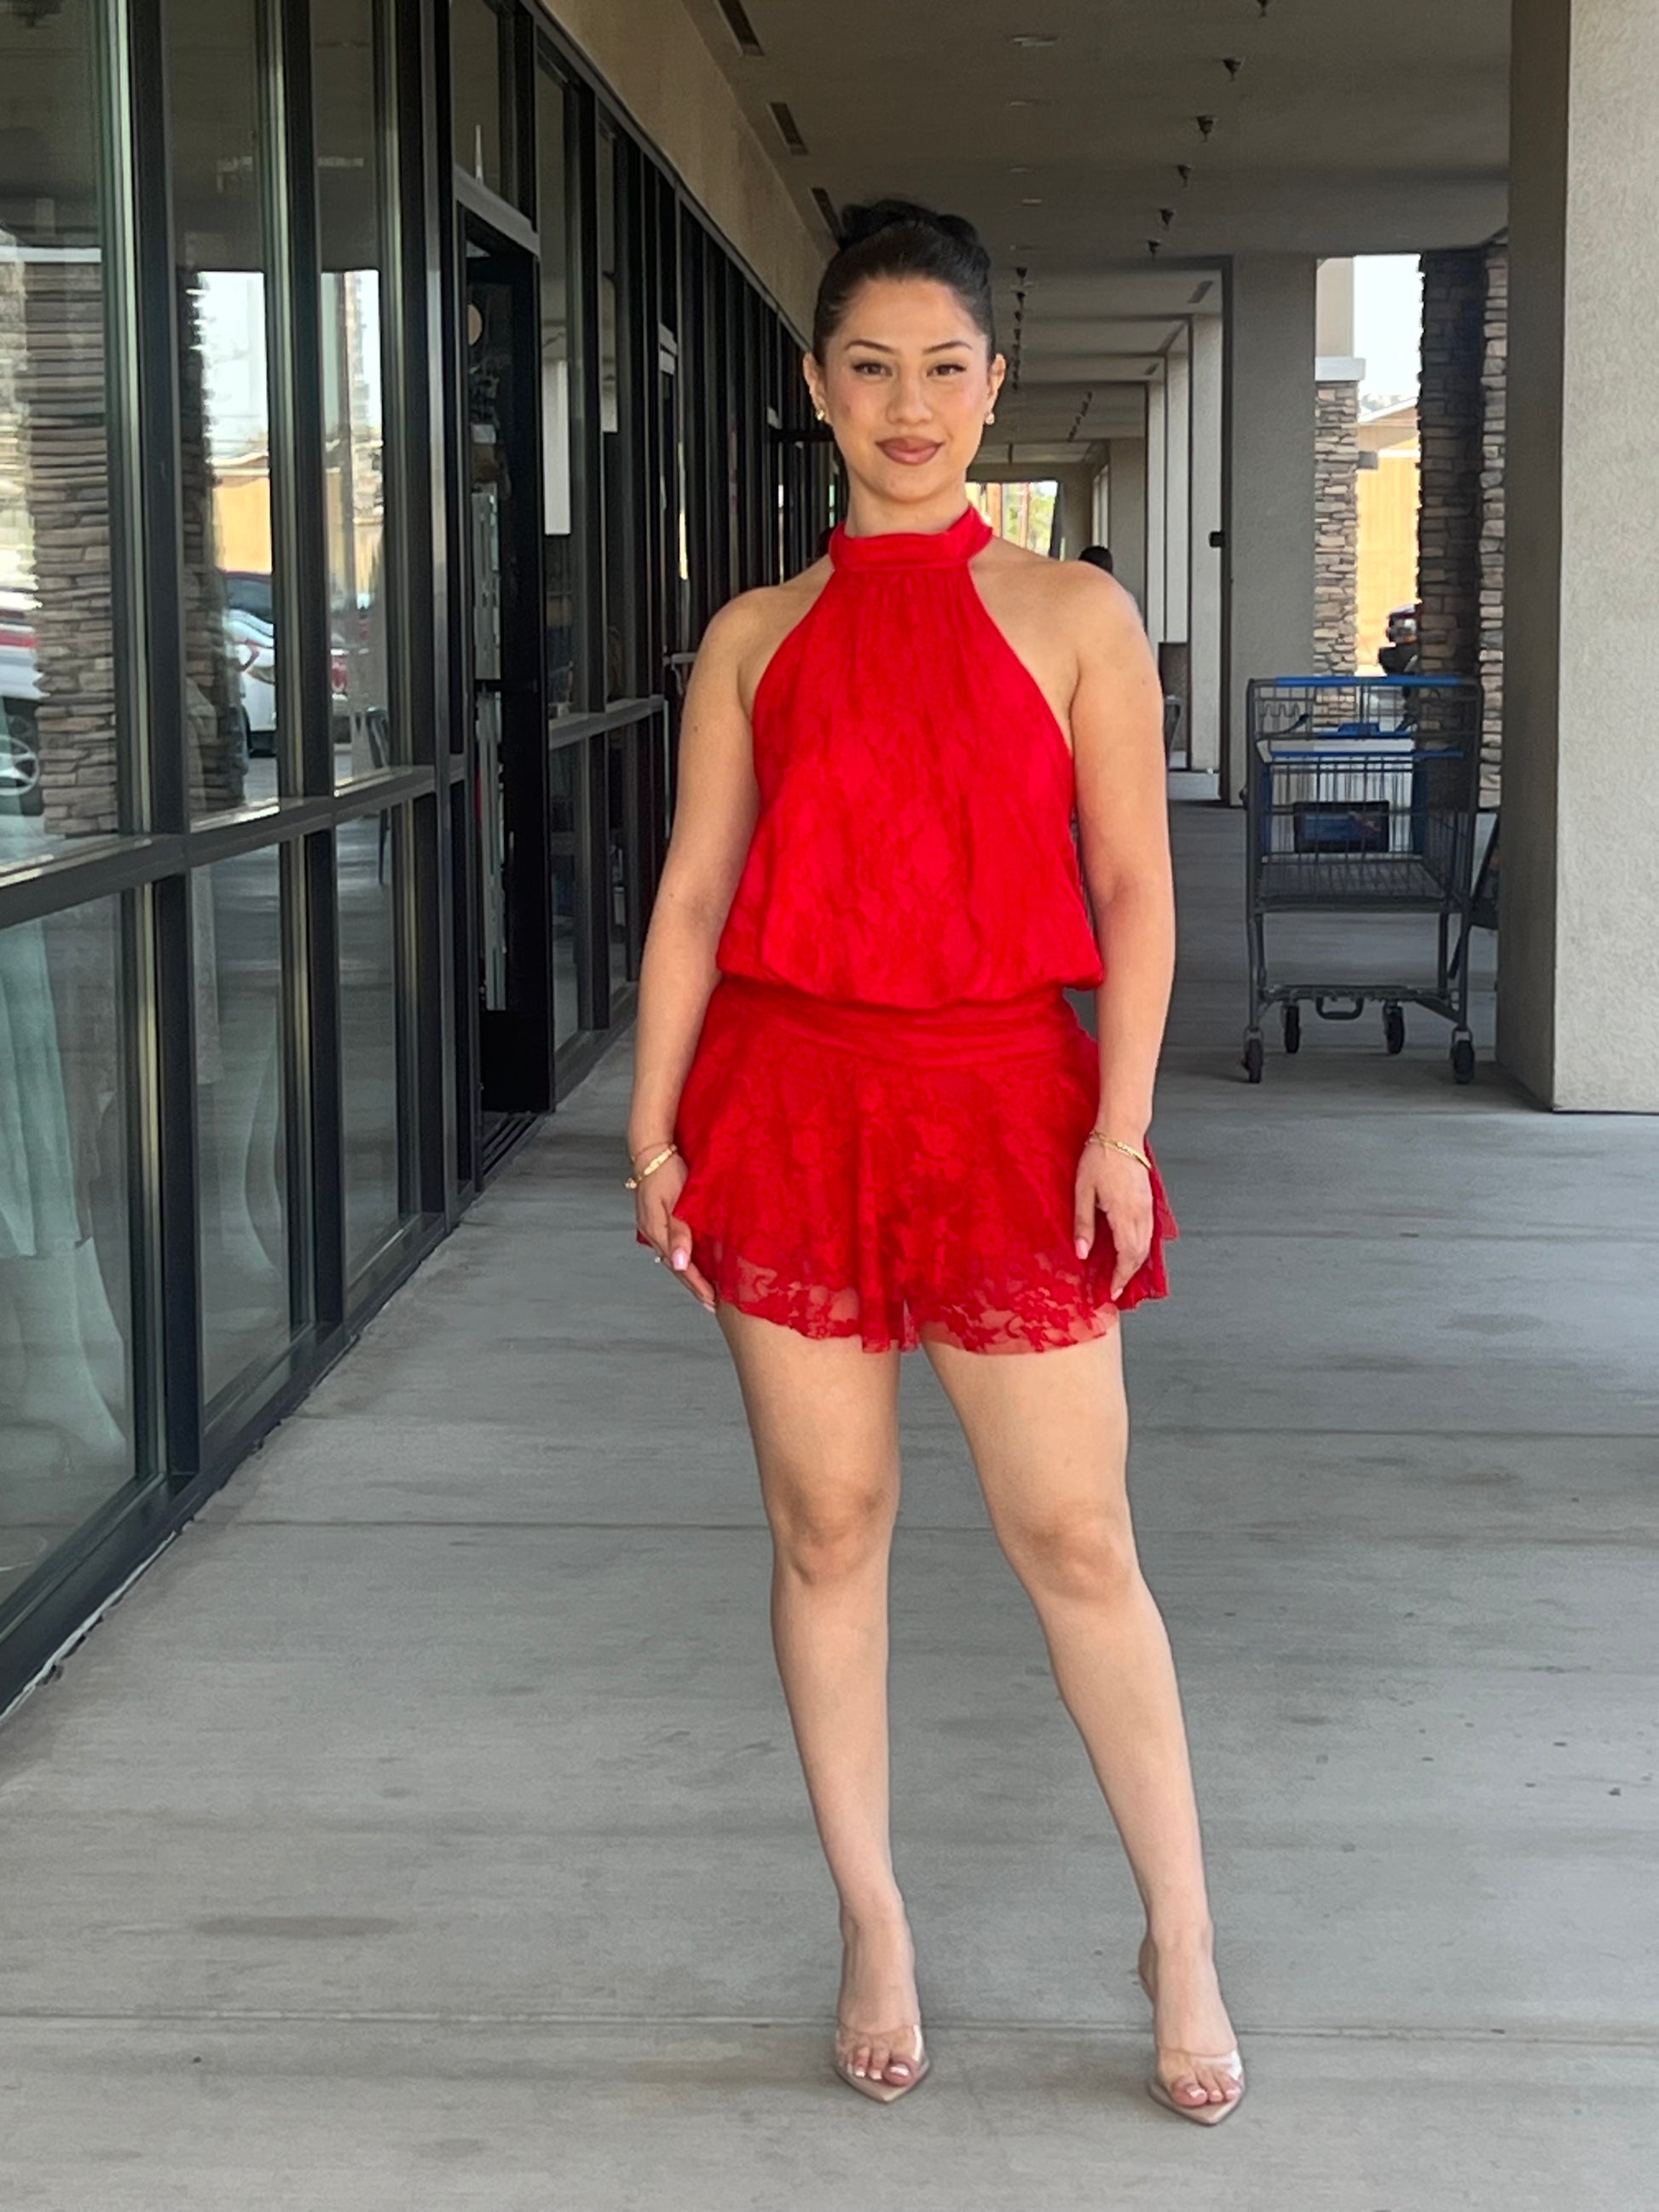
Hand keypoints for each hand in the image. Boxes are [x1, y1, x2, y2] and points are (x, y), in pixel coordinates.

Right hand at [634, 1153, 716, 1312]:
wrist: (652, 1152)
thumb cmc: (666, 1171)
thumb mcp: (675, 1201)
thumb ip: (679, 1232)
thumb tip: (679, 1264)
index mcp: (656, 1230)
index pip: (680, 1266)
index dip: (697, 1284)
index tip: (712, 1300)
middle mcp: (653, 1233)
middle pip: (675, 1267)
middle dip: (694, 1286)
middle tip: (711, 1303)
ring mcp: (653, 1228)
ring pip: (673, 1259)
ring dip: (688, 1276)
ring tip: (704, 1291)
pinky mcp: (657, 1221)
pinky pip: (671, 1248)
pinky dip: (683, 1260)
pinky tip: (691, 1265)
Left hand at [1073, 1140, 1153, 1301]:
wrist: (1121, 1134)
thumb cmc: (1099, 1157)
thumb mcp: (1083, 1192)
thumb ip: (1084, 1225)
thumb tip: (1082, 1253)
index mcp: (1123, 1214)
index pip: (1126, 1256)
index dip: (1120, 1277)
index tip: (1112, 1291)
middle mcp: (1140, 1213)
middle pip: (1140, 1254)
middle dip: (1129, 1275)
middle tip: (1115, 1288)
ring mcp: (1147, 1207)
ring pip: (1147, 1245)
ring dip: (1136, 1263)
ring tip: (1122, 1274)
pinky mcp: (1148, 1200)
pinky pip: (1149, 1232)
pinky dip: (1142, 1247)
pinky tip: (1132, 1250)